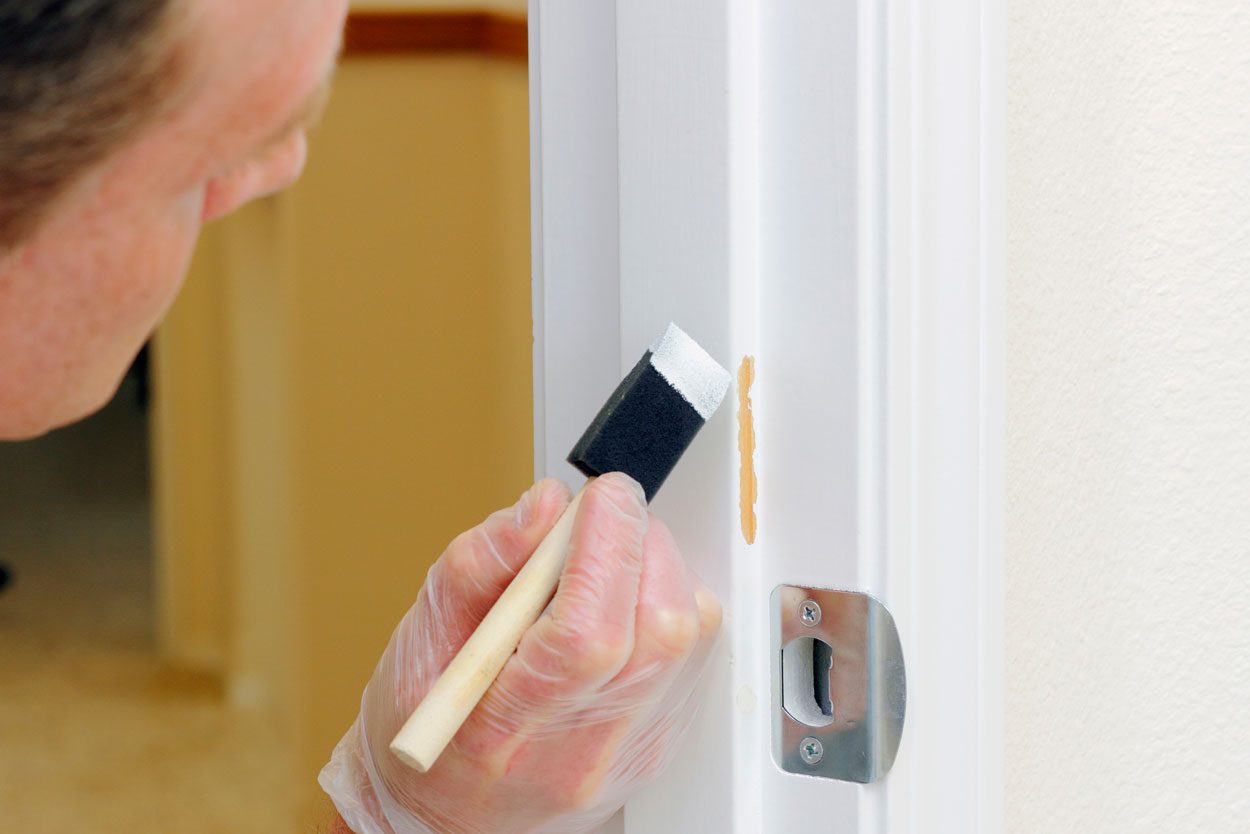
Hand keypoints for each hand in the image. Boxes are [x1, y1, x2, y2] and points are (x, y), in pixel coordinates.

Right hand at [320, 474, 722, 833]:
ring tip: (604, 562)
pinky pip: (695, 655)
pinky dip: (666, 603)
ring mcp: (631, 750)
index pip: (587, 634)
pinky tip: (622, 602)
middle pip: (658, 632)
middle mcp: (582, 750)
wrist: (455, 813)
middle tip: (602, 517)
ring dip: (658, 570)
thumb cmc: (430, 727)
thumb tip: (544, 505)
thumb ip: (478, 563)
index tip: (599, 495)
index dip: (606, 547)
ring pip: (689, 637)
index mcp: (505, 728)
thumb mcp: (421, 638)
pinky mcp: (662, 740)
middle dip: (639, 545)